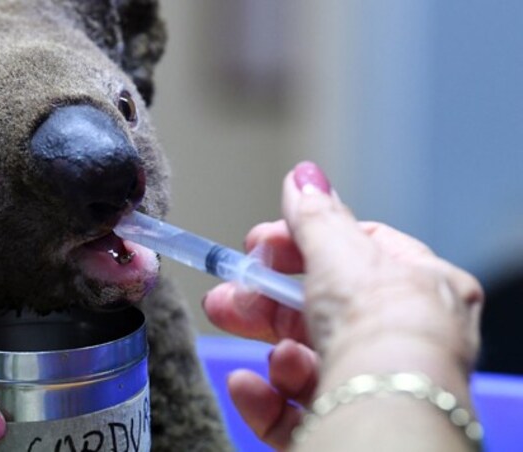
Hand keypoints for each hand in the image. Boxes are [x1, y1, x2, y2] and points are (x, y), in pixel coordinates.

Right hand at [203, 162, 482, 449]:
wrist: (385, 407)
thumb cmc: (380, 325)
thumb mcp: (338, 251)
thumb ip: (314, 215)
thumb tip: (302, 176)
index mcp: (419, 289)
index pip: (356, 255)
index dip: (301, 246)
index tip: (257, 245)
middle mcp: (402, 341)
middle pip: (320, 313)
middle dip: (264, 302)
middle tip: (225, 296)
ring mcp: (375, 389)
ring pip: (308, 363)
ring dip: (274, 349)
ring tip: (257, 344)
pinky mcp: (345, 428)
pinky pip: (298, 412)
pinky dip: (267, 397)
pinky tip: (247, 386)